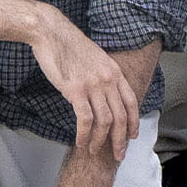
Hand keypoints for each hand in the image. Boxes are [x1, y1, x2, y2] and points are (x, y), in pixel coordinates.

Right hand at [29, 21, 141, 170]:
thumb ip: (103, 77)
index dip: (133, 122)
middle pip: (121, 116)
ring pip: (105, 121)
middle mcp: (108, 80)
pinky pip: (85, 120)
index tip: (132, 136)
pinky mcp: (76, 90)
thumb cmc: (69, 45)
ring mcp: (93, 85)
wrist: (52, 32)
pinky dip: (84, 135)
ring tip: (95, 150)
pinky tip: (81, 142)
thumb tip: (103, 96)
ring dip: (101, 140)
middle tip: (118, 154)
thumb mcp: (95, 59)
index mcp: (115, 71)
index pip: (131, 102)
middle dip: (121, 139)